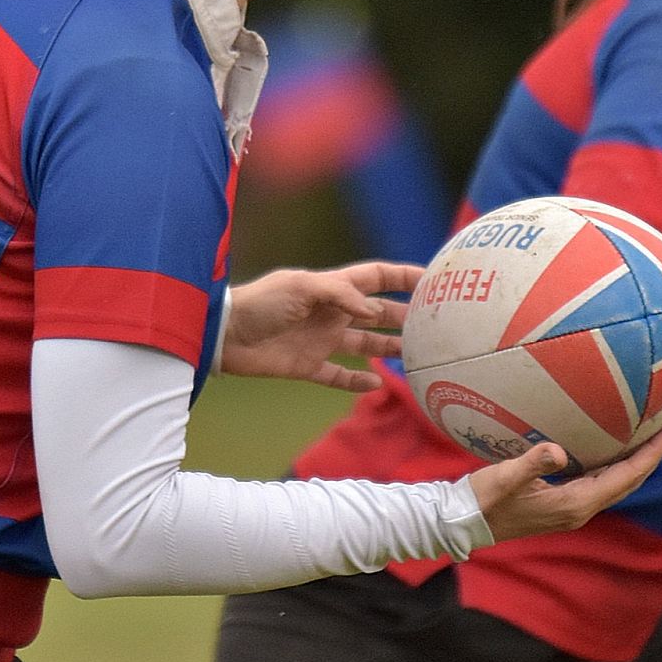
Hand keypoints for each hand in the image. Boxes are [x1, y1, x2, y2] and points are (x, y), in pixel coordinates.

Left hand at [220, 262, 416, 391]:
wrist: (224, 335)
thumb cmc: (260, 303)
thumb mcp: (299, 287)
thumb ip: (338, 294)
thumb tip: (370, 307)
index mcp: (331, 288)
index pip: (376, 278)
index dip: (404, 277)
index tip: (434, 279)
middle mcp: (332, 313)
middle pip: (377, 312)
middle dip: (406, 315)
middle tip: (436, 324)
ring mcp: (321, 340)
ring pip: (365, 343)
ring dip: (389, 347)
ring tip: (416, 355)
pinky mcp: (308, 366)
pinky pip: (339, 375)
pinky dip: (357, 381)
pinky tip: (378, 383)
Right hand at [470, 425, 661, 542]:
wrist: (464, 522)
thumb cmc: (483, 498)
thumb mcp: (506, 477)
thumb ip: (533, 462)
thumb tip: (559, 451)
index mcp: (575, 503)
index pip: (627, 476)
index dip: (654, 453)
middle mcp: (580, 510)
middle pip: (629, 480)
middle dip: (654, 455)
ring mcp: (572, 510)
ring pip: (618, 483)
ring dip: (638, 461)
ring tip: (654, 438)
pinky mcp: (563, 505)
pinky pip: (601, 483)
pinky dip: (617, 465)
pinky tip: (615, 450)